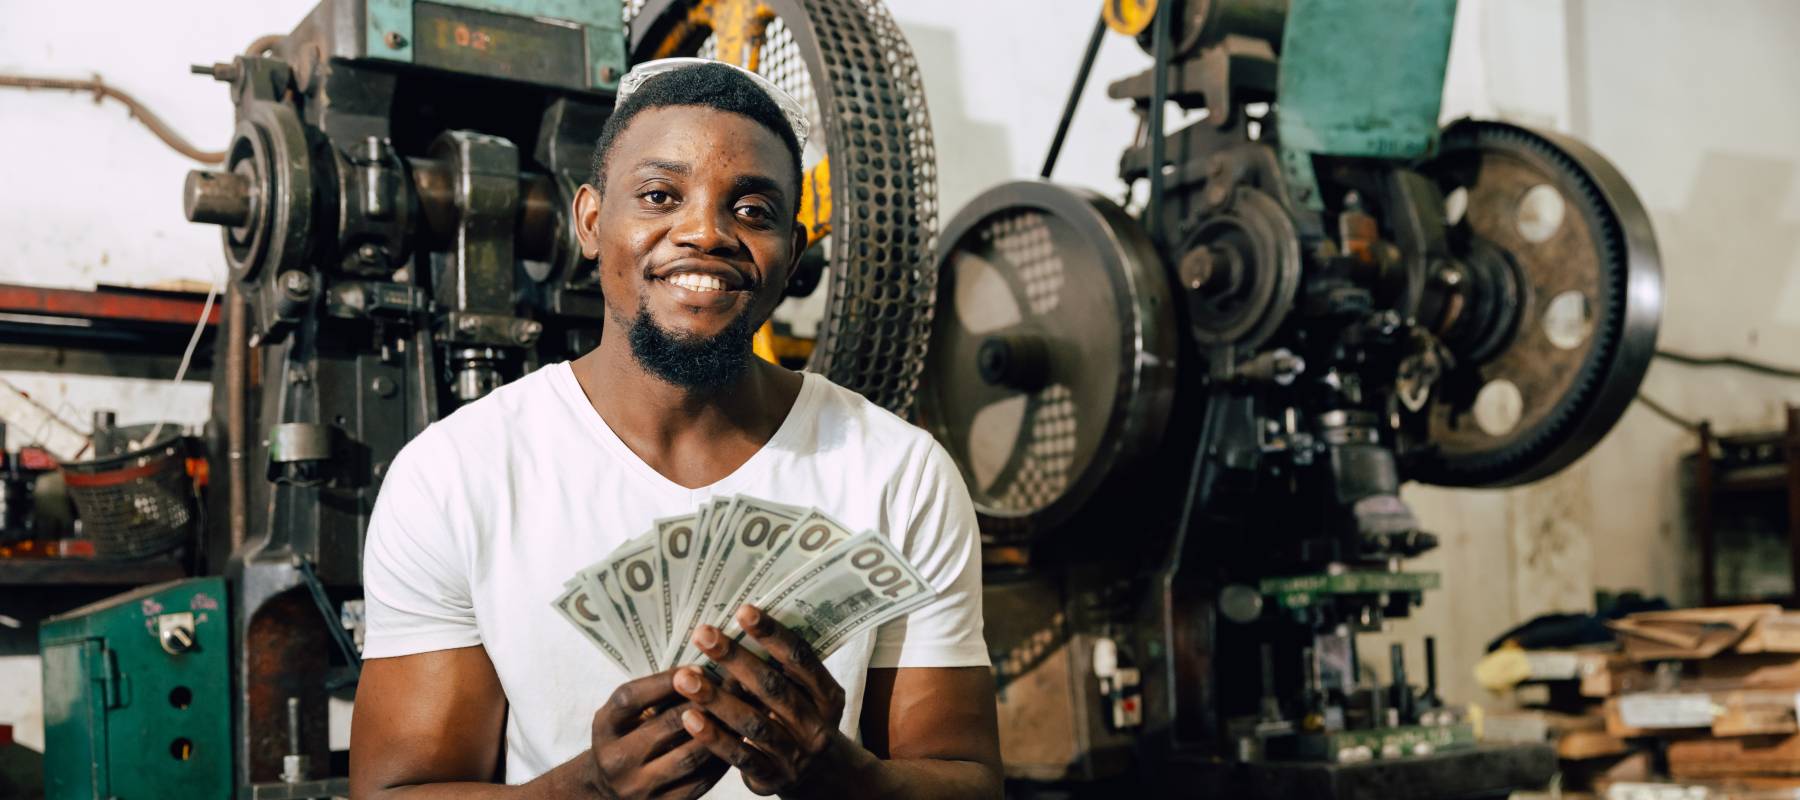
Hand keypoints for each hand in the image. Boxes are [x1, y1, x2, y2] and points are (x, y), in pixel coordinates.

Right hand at [586, 671, 728, 799]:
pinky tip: (736, 741)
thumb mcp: (625, 714)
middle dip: (705, 702)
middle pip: (666, 725)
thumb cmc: (626, 738)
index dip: (666, 680)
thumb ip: (653, 695)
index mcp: (604, 727)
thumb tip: (702, 673)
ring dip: (720, 731)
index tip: (699, 668)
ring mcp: (638, 788)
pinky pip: (700, 781)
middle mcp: (616, 759)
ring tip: (741, 711)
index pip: (632, 697)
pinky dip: (721, 758)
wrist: (610, 790)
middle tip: (734, 685)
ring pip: (689, 756)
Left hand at [673, 605, 853, 796]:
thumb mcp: (807, 696)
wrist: (818, 777)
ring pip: (753, 723)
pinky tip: (690, 718)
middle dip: (736, 658)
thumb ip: (784, 670)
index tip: (743, 611)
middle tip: (704, 635)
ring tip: (684, 677)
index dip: (773, 634)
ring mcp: (796, 755)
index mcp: (828, 695)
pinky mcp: (773, 778)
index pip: (801, 658)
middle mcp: (816, 725)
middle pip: (773, 688)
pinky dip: (714, 737)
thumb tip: (743, 623)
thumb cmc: (801, 720)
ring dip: (716, 698)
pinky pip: (740, 757)